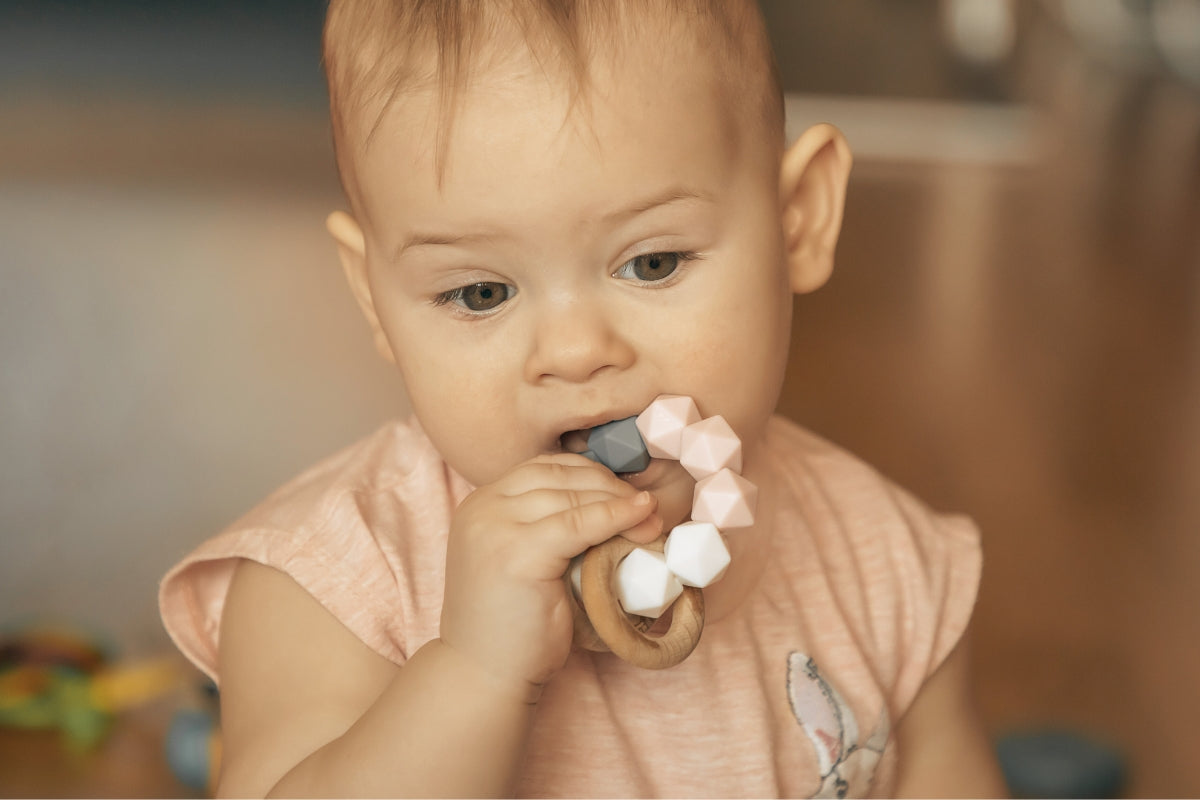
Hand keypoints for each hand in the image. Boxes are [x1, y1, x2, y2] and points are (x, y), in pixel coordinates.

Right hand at [439, 454, 661, 694]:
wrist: (484, 675)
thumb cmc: (512, 625)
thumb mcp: (526, 560)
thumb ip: (549, 527)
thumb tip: (615, 504)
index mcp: (480, 505)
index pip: (542, 468)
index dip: (589, 474)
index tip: (624, 492)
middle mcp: (482, 508)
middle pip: (558, 476)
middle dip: (609, 486)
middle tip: (646, 506)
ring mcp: (495, 527)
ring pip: (572, 497)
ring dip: (618, 502)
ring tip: (650, 518)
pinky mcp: (517, 552)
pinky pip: (579, 523)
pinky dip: (616, 517)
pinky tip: (641, 518)